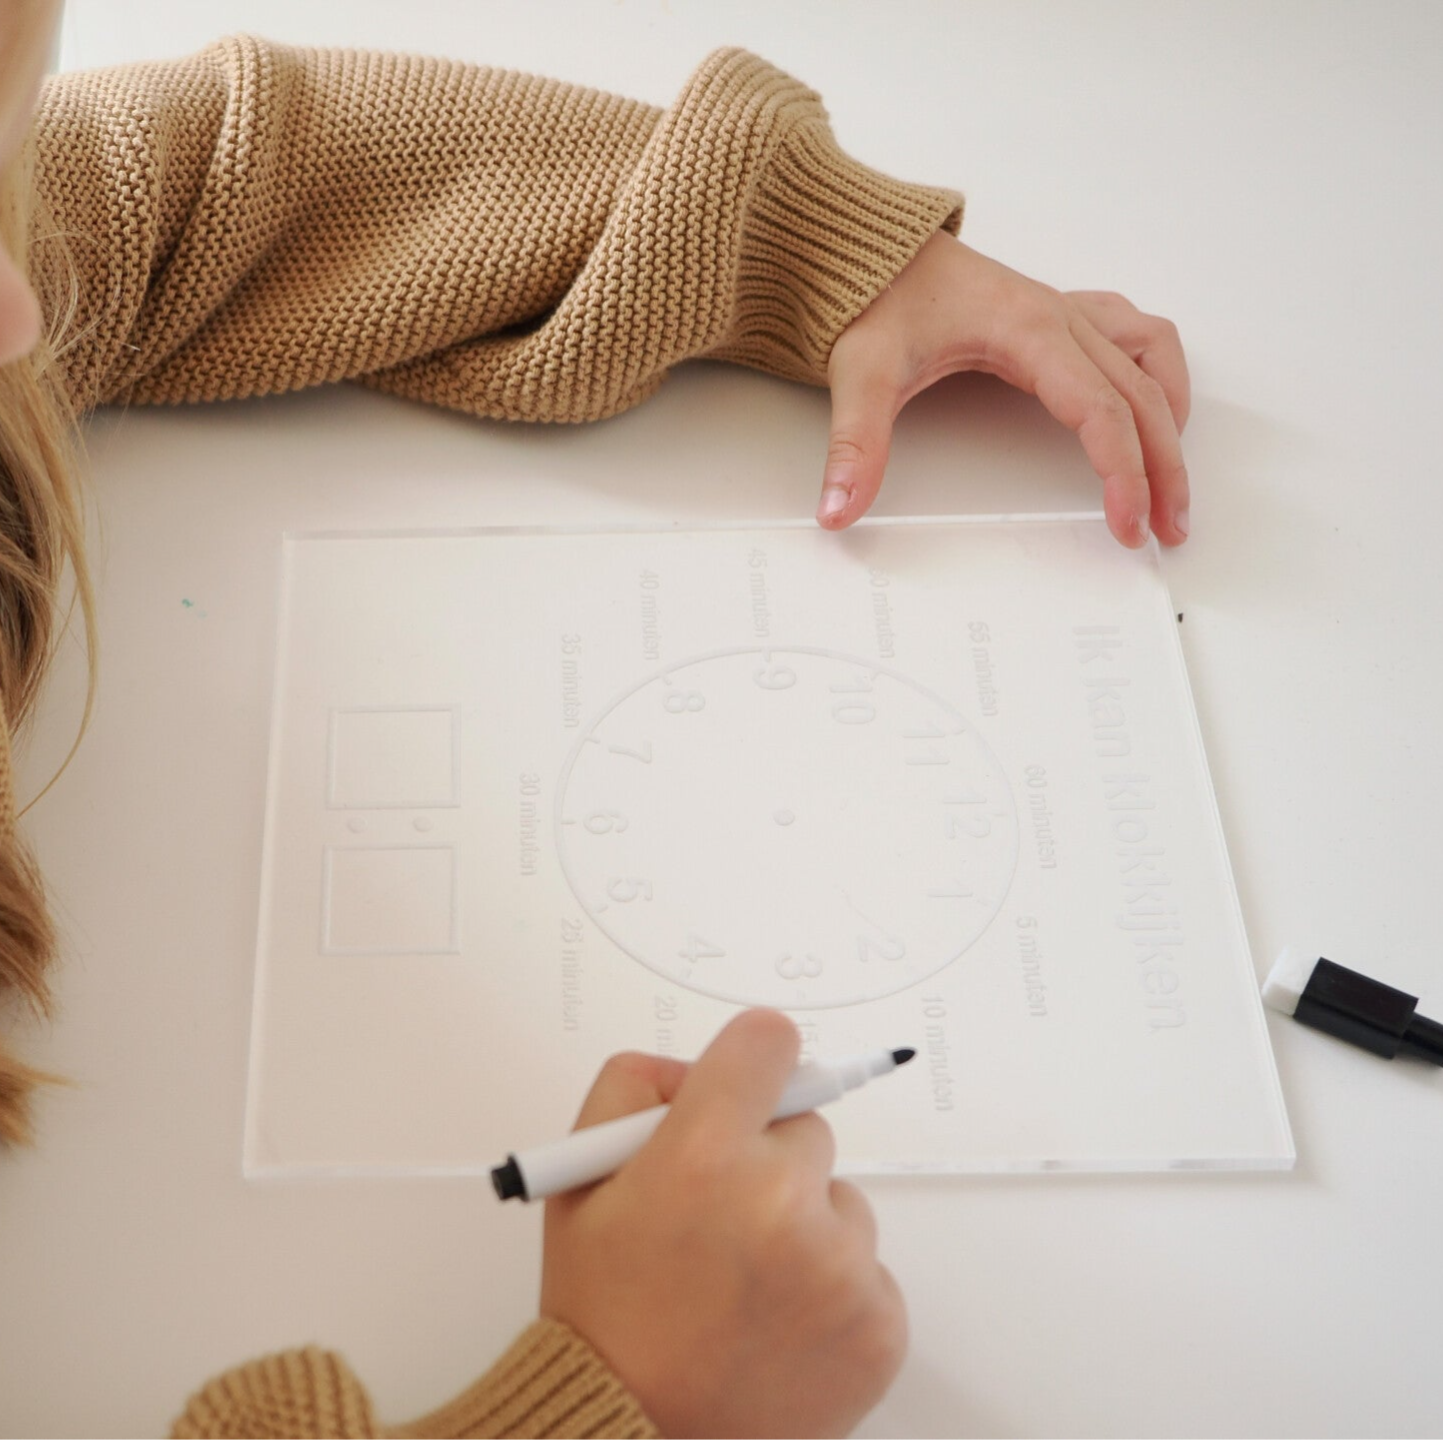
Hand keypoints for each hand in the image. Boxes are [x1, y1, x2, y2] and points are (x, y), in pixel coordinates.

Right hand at [540, 1009, 906, 1438]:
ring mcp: (840, 1266)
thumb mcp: (579, 1182)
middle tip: (719, 1219)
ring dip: (805, 1226)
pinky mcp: (880, 1323)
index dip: (752, 1060)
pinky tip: (776, 1322)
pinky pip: (869, 1267)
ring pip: (841, 1199)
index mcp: (704, 1154)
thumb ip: (632, 1090)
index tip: (747, 1086)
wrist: (635, 1439)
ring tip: (743, 1285)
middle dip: (768, 1158)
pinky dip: (832, 1288)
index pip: (769, 1041)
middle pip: (807, 1126)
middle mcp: (781, 1200)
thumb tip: (699, 1067)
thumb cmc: (605, 1318)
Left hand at [819, 233, 1190, 547]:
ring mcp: (1063, 314)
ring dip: (1173, 421)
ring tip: (1174, 478)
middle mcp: (1058, 319)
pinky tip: (1159, 408)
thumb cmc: (872, 294)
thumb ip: (855, 445)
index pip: (1100, 411)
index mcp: (1027, 331)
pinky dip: (1160, 373)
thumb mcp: (859, 372)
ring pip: (1150, 365)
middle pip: (1142, 398)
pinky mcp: (1056, 317)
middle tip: (1166, 528)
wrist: (865, 244)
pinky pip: (1136, 336)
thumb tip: (840, 507)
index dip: (1122, 472)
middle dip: (1163, 468)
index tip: (1128, 522)